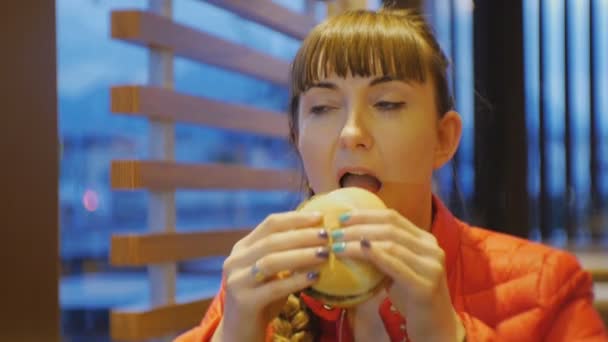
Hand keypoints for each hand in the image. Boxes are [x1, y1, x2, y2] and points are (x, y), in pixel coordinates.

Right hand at [217, 211, 328, 340]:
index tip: (320, 217)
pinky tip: (314, 278)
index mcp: (243, 247)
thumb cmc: (263, 299)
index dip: (296, 218)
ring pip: (271, 260)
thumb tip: (320, 236)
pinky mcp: (243, 301)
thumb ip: (287, 254)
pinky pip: (273, 287)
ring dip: (301, 255)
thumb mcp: (273, 272)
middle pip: (272, 240)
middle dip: (302, 236)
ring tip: (324, 254)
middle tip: (327, 236)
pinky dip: (295, 280)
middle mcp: (235, 260)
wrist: (240, 332)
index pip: (270, 224)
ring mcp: (236, 280)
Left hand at [332, 209, 465, 341]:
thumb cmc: (412, 298)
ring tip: (337, 246)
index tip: (341, 217)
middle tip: (334, 233)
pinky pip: (396, 266)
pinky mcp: (425, 286)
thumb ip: (384, 252)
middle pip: (390, 228)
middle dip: (358, 228)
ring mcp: (431, 267)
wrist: (436, 328)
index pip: (393, 217)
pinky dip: (376, 256)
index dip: (366, 215)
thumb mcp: (399, 269)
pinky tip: (358, 252)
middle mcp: (431, 249)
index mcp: (425, 240)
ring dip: (359, 243)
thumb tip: (350, 238)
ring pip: (391, 245)